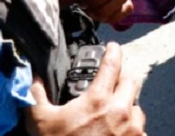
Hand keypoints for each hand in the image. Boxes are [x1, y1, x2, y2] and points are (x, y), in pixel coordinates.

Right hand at [25, 43, 145, 135]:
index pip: (112, 64)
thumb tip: (34, 77)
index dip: (113, 52)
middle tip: (112, 80)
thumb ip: (36, 95)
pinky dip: (130, 128)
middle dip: (122, 78)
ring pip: (137, 107)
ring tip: (113, 110)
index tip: (112, 47)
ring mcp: (133, 131)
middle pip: (132, 81)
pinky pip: (140, 130)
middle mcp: (121, 112)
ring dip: (128, 104)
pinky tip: (117, 132)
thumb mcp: (40, 122)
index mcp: (99, 101)